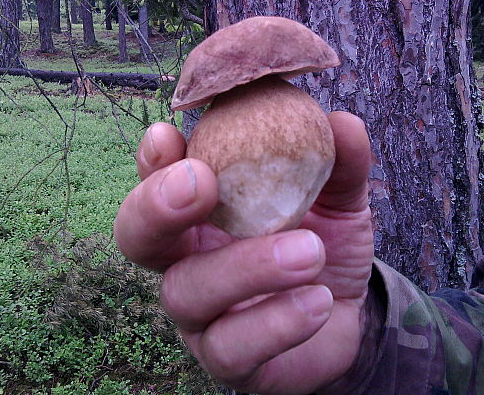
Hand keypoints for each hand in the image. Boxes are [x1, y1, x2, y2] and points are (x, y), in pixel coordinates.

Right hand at [113, 112, 373, 394]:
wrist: (347, 317)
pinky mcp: (227, 361)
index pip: (157, 181)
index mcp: (203, 214)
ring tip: (309, 252)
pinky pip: (231, 347)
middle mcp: (187, 260)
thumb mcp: (337, 202)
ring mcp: (201, 315)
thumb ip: (339, 166)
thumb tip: (343, 122)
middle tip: (199, 182)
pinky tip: (318, 301)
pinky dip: (275, 321)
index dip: (152, 160)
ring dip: (245, 266)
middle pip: (136, 237)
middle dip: (154, 207)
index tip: (169, 135)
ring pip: (186, 292)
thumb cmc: (323, 247)